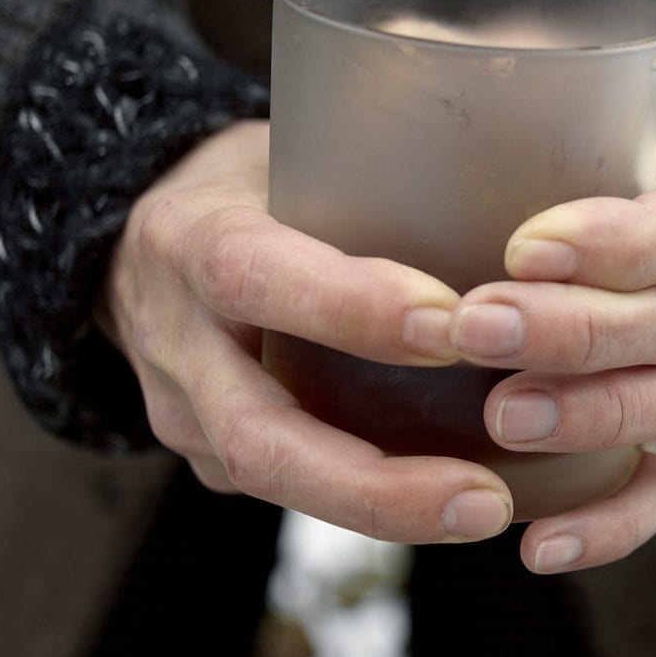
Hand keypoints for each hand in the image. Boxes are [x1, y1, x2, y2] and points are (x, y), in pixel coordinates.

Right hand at [99, 120, 514, 543]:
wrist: (139, 243)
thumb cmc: (249, 181)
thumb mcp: (289, 145)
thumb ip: (378, 158)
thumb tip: (516, 146)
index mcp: (189, 237)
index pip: (255, 275)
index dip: (350, 309)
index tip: (455, 330)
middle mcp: (175, 340)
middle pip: (258, 435)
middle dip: (373, 480)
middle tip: (483, 497)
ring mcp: (184, 411)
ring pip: (274, 481)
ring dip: (384, 510)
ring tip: (484, 511)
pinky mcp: (211, 454)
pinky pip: (289, 487)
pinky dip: (372, 501)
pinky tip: (451, 500)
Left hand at [451, 76, 655, 572]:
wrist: (644, 194)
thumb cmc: (595, 133)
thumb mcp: (575, 75)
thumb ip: (518, 55)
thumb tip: (417, 36)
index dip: (627, 242)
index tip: (523, 242)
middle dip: (584, 333)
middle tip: (479, 326)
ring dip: (597, 420)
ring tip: (502, 419)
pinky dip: (614, 523)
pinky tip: (538, 545)